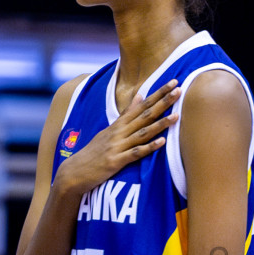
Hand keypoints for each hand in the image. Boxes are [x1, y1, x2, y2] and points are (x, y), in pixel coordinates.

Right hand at [55, 81, 179, 196]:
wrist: (74, 172)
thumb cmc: (95, 152)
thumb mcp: (110, 130)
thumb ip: (126, 114)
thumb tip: (140, 95)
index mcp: (119, 124)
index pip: (142, 104)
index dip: (158, 93)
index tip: (173, 82)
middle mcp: (119, 132)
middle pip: (145, 114)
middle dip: (163, 102)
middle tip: (178, 89)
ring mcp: (117, 146)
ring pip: (142, 132)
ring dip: (160, 124)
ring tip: (177, 116)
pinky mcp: (116, 161)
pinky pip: (135, 153)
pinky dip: (149, 147)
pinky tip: (162, 142)